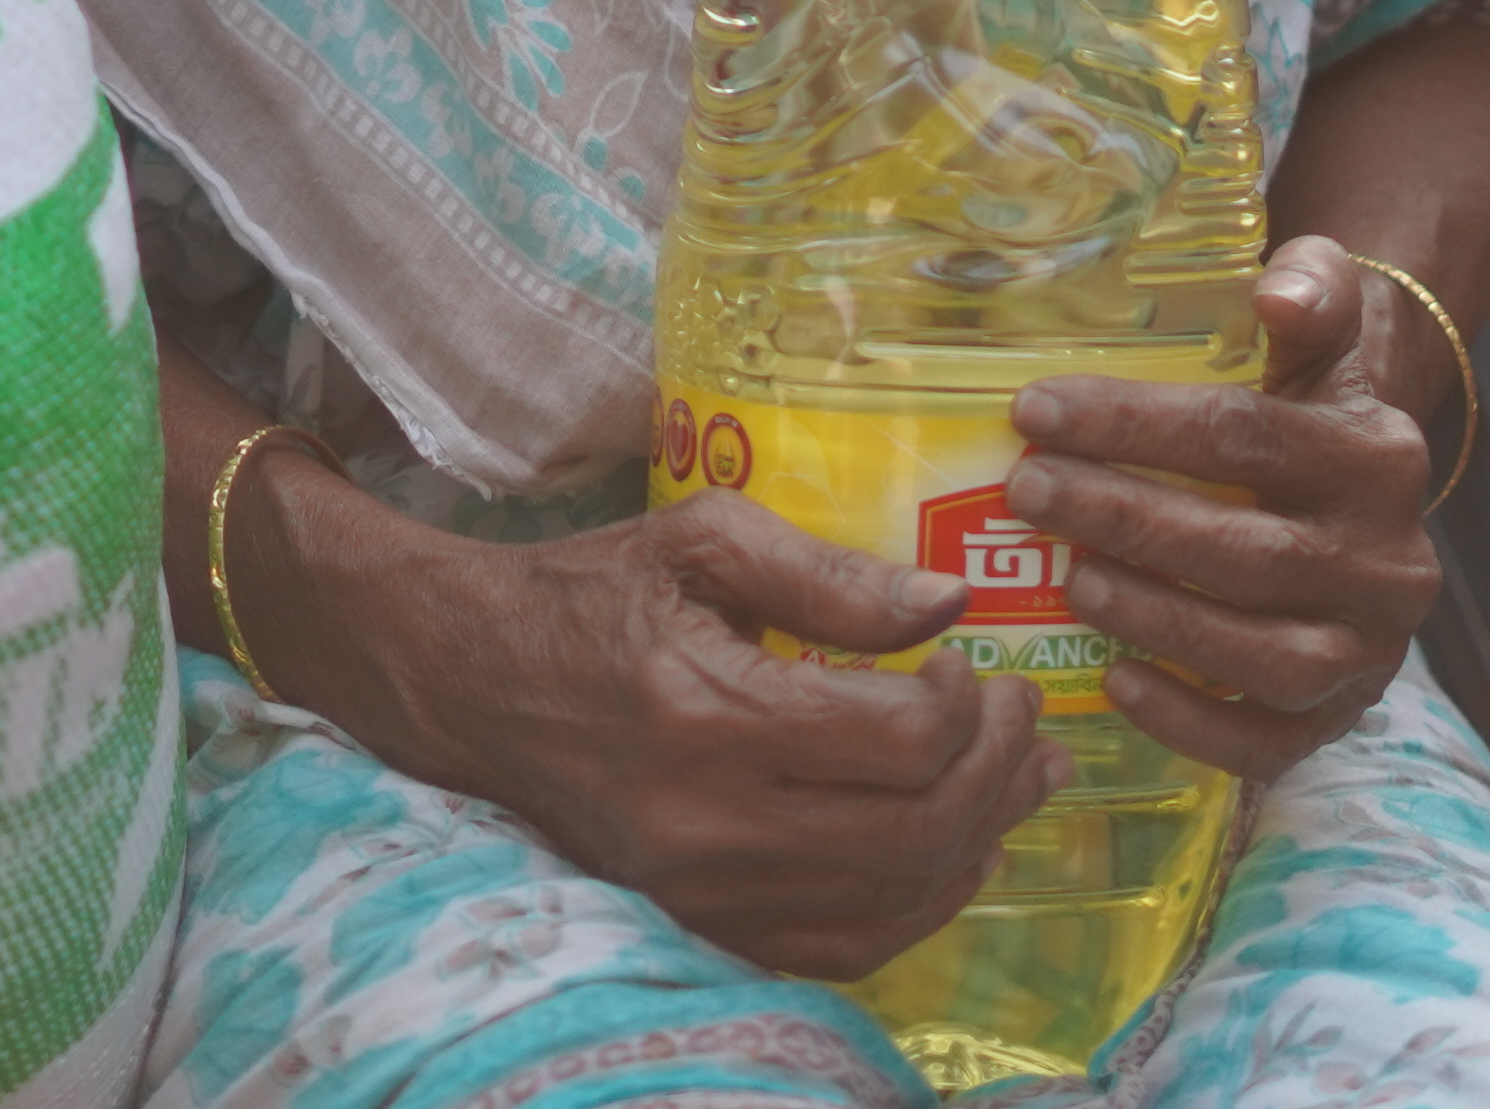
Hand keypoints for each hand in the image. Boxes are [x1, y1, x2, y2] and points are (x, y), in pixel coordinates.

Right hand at [271, 473, 1059, 980]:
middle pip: (912, 831)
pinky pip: (843, 948)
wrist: (469, 684)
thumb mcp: (698, 541)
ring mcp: (703, 893)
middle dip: (995, 774)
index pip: (895, 740)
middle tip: (1020, 719)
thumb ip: (827, 573)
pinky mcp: (701, 925)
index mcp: (705, 714)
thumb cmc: (587, 597)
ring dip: (976, 842)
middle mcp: (706, 824)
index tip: (968, 662)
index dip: (964, 704)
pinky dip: (915, 903)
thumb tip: (946, 606)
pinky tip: (947, 848)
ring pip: (891, 902)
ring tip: (1013, 782)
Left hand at [1002, 241, 1445, 783]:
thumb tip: (1279, 296)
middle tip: (1027, 492)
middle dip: (1125, 520)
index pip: (1244, 438)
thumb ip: (1315, 287)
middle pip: (1247, 552)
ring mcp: (1370, 650)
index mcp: (1379, 457)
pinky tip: (1113, 678)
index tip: (1033, 410)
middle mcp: (1390, 563)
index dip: (1134, 426)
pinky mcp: (1342, 714)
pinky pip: (1267, 740)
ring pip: (1262, 656)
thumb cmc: (1313, 388)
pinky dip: (1190, 722)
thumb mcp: (1328, 320)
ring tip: (1069, 581)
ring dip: (1156, 619)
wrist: (1372, 476)